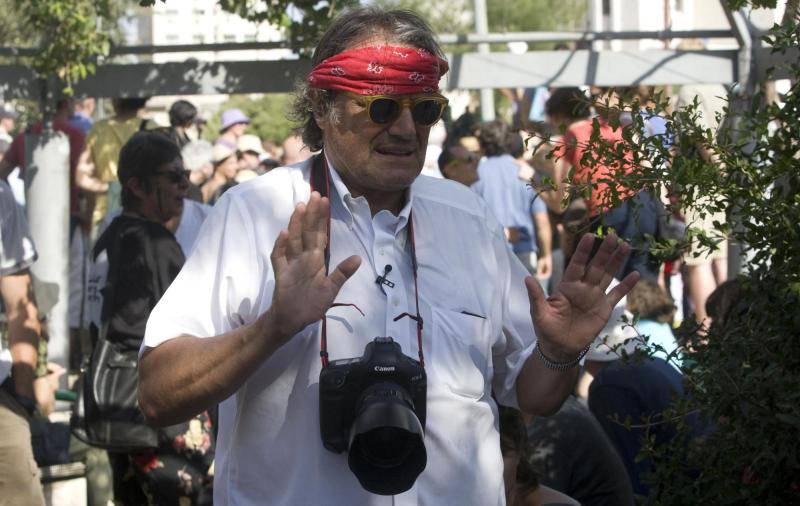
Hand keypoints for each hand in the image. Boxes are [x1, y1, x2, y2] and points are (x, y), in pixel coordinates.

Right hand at [267, 192, 360, 341]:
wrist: (293, 320)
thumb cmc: (312, 304)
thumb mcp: (331, 290)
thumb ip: (342, 273)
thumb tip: (359, 258)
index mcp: (316, 259)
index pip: (319, 234)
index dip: (322, 218)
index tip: (325, 200)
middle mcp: (303, 258)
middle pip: (307, 232)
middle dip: (311, 214)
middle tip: (315, 195)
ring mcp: (291, 264)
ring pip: (293, 240)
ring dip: (296, 224)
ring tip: (300, 207)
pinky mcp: (281, 274)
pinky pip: (279, 258)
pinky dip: (280, 247)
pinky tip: (284, 234)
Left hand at [525, 234, 638, 360]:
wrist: (560, 348)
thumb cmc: (546, 328)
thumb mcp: (539, 312)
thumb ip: (535, 296)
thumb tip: (527, 278)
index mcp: (567, 286)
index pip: (576, 264)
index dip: (583, 251)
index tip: (589, 236)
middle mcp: (583, 287)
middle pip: (596, 266)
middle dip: (604, 251)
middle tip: (614, 235)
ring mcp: (595, 297)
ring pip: (608, 275)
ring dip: (616, 261)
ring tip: (626, 246)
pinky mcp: (604, 309)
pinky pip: (617, 295)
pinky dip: (626, 286)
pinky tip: (635, 274)